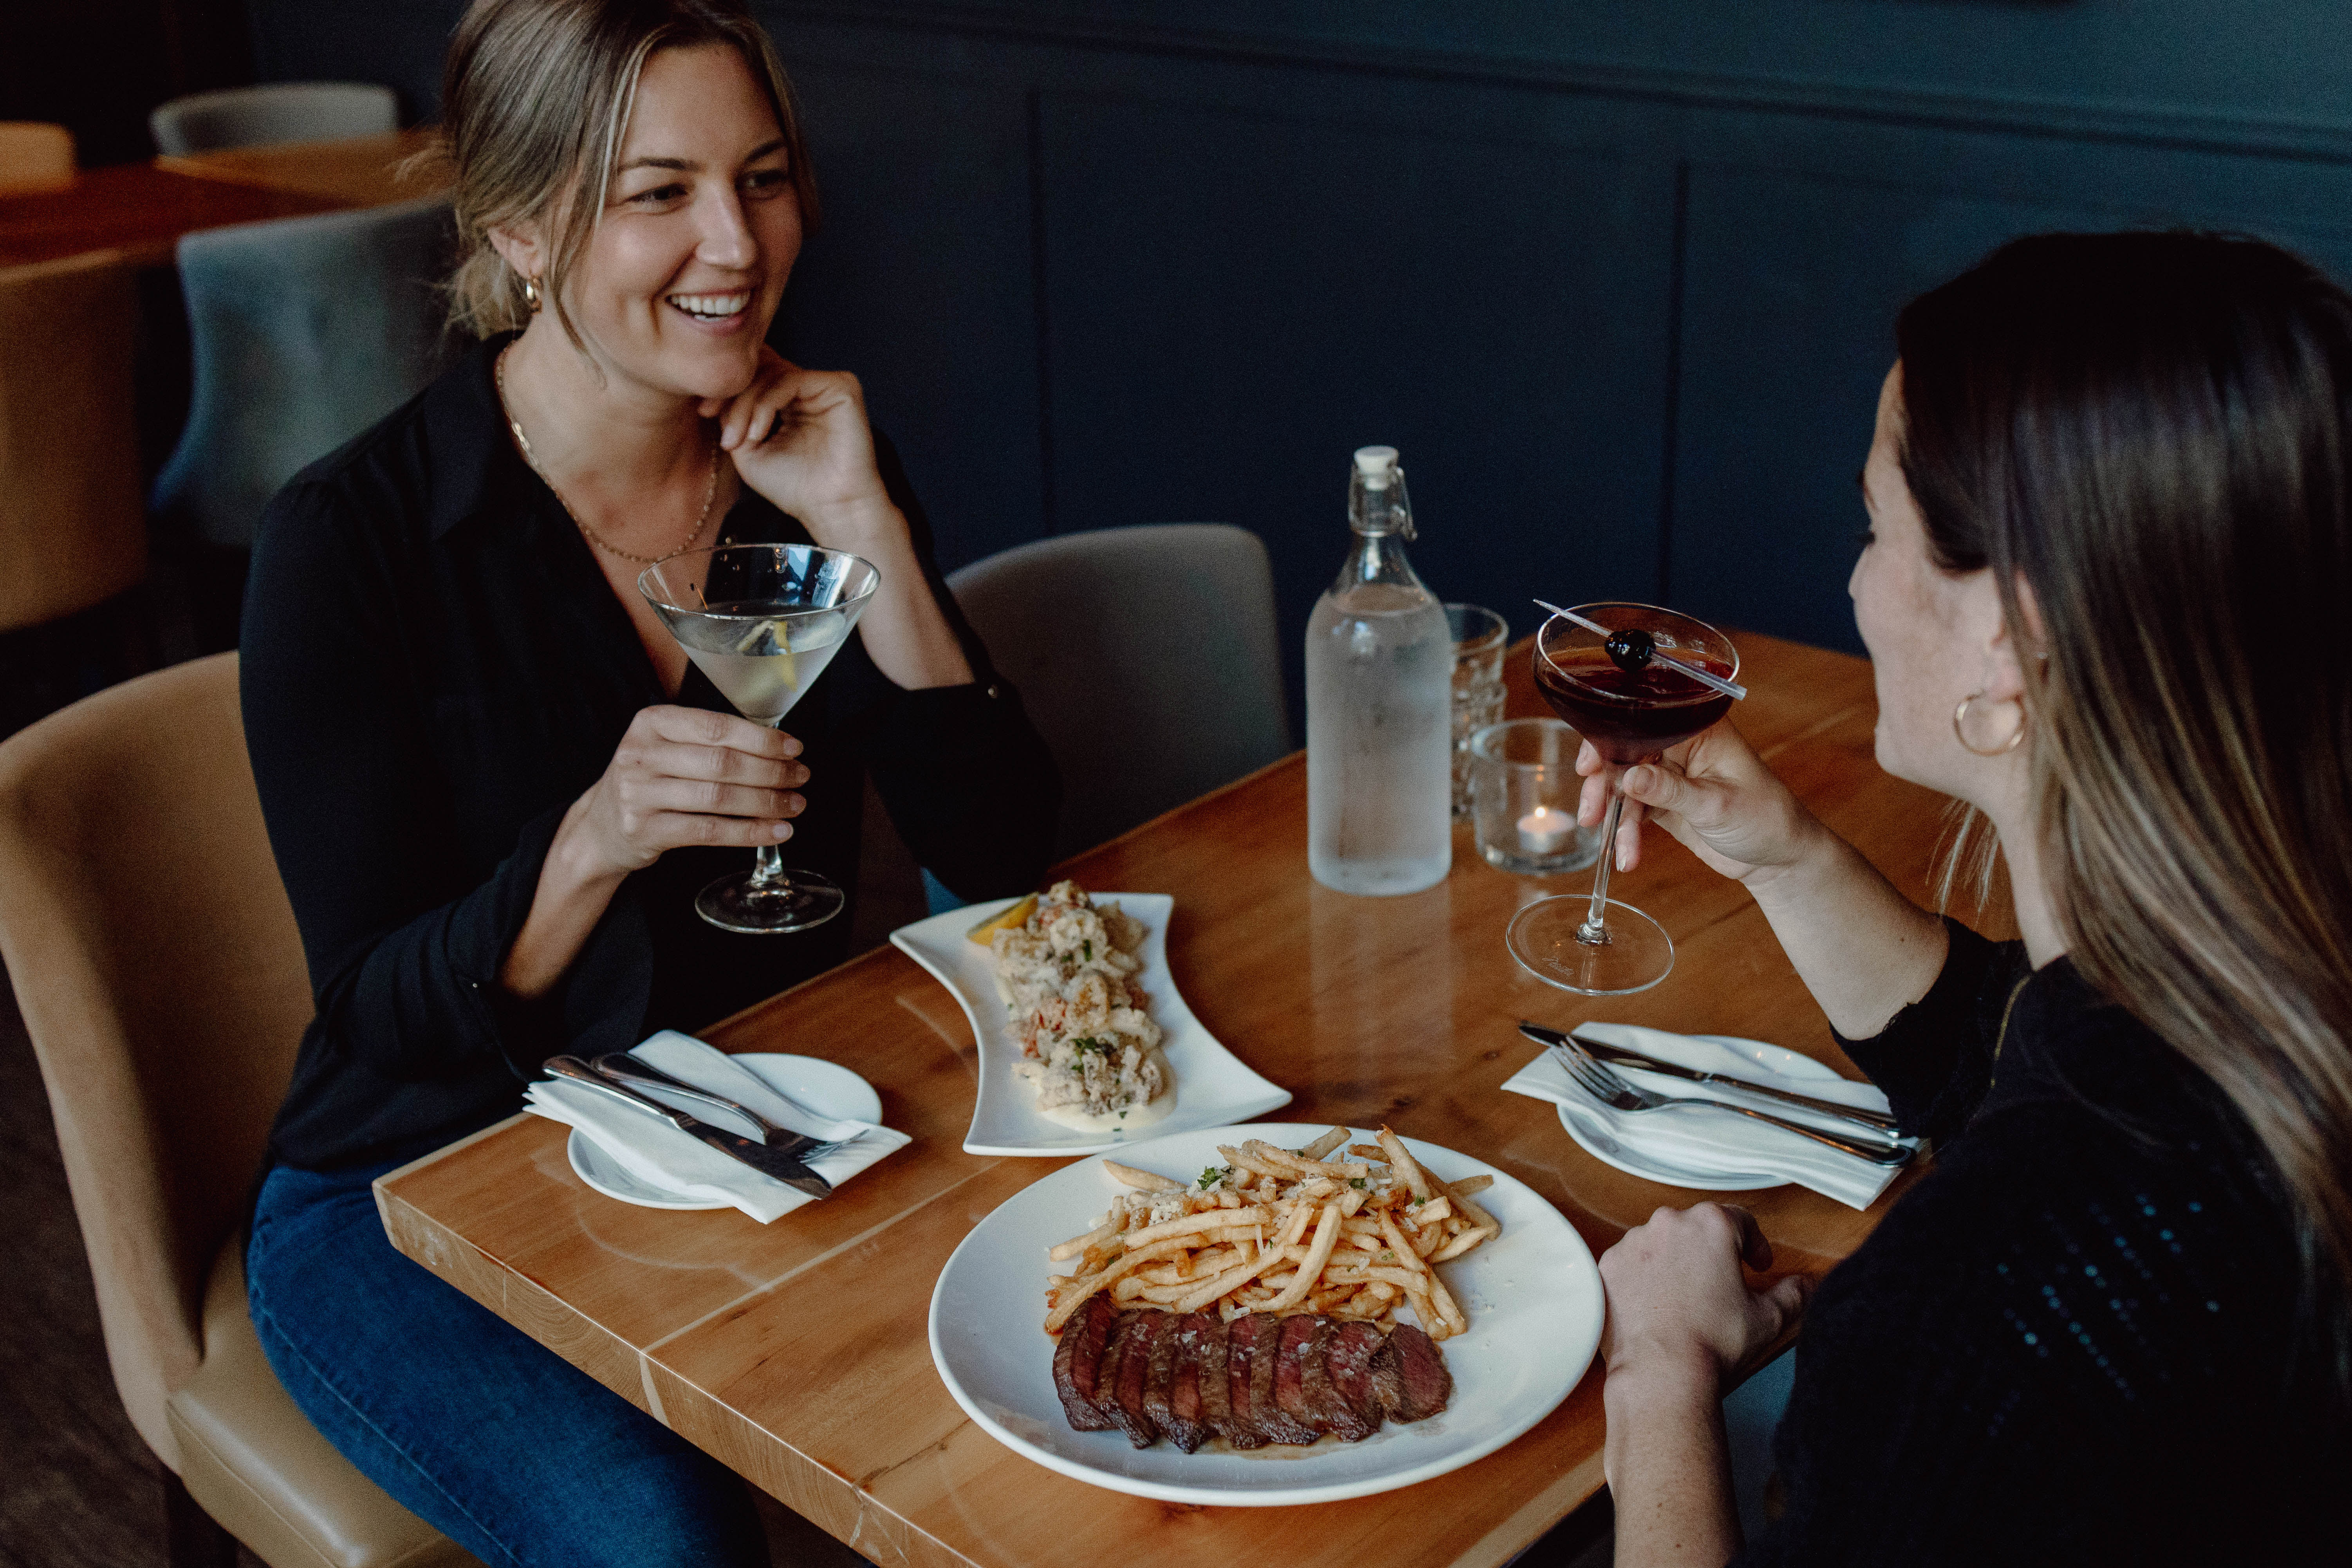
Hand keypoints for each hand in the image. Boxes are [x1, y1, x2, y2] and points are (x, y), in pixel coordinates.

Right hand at [562, 705, 808, 880]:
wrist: (600, 826)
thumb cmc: (648, 779)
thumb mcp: (665, 746)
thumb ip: (709, 739)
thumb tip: (777, 745)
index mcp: (651, 722)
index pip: (717, 727)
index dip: (762, 739)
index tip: (794, 748)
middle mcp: (641, 755)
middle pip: (722, 763)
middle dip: (771, 771)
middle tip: (801, 777)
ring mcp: (639, 794)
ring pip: (718, 798)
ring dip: (766, 803)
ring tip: (795, 805)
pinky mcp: (645, 831)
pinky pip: (709, 831)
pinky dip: (749, 832)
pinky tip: (776, 831)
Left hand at [703, 347, 904, 545]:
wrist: (832, 508)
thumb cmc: (794, 487)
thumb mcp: (747, 450)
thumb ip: (732, 416)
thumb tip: (715, 389)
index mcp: (789, 400)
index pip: (754, 375)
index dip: (726, 388)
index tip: (704, 412)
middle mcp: (807, 388)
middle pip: (760, 369)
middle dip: (733, 398)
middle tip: (726, 435)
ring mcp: (824, 385)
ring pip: (772, 373)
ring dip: (747, 405)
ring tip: (741, 439)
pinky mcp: (841, 386)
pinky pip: (792, 379)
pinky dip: (768, 403)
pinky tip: (759, 432)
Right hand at [1576, 720, 1821, 884]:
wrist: (1778, 857)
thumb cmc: (1765, 819)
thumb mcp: (1717, 805)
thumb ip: (1670, 790)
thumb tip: (1629, 777)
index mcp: (1699, 732)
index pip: (1644, 724)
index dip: (1610, 741)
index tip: (1589, 767)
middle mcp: (1681, 748)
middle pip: (1625, 755)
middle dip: (1605, 787)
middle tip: (1591, 814)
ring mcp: (1670, 775)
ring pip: (1624, 786)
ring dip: (1616, 818)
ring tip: (1616, 850)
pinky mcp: (1664, 802)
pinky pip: (1634, 811)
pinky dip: (1626, 833)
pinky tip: (1628, 855)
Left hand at [1599, 1203, 1810, 1391]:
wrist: (1661, 1370)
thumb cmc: (1713, 1342)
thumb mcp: (1768, 1318)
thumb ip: (1793, 1294)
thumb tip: (1804, 1285)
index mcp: (1712, 1224)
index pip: (1741, 1219)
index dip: (1754, 1242)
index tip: (1757, 1263)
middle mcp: (1669, 1223)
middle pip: (1697, 1228)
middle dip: (1713, 1252)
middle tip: (1723, 1284)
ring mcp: (1634, 1243)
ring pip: (1661, 1243)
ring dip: (1676, 1263)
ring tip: (1687, 1299)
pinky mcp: (1608, 1265)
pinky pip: (1631, 1263)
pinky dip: (1643, 1278)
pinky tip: (1657, 1305)